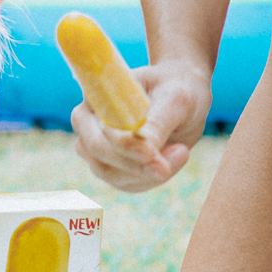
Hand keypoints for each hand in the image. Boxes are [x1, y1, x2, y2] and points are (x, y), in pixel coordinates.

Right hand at [71, 58, 211, 193]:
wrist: (182, 95)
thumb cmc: (176, 88)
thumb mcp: (174, 100)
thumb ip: (157, 124)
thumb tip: (146, 154)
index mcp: (95, 98)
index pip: (98, 129)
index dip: (123, 145)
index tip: (152, 153)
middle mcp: (88, 124)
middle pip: (99, 157)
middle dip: (138, 164)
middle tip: (181, 153)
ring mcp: (97, 148)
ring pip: (113, 175)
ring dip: (149, 172)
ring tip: (181, 151)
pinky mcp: (112, 166)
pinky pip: (128, 184)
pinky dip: (152, 178)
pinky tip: (173, 157)